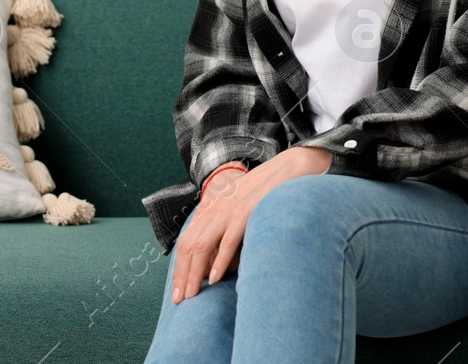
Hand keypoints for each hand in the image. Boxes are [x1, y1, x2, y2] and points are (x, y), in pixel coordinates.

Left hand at [170, 145, 331, 303]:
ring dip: (194, 273)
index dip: (179, 267)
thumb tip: (221, 256)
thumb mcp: (240, 203)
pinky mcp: (245, 212)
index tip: (178, 289)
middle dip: (181, 275)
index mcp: (211, 206)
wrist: (289, 167)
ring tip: (192, 295)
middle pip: (189, 246)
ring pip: (202, 245)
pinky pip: (227, 241)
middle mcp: (215, 207)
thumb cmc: (267, 190)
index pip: (186, 240)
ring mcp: (229, 209)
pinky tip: (214, 278)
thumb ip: (227, 223)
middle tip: (180, 300)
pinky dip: (219, 261)